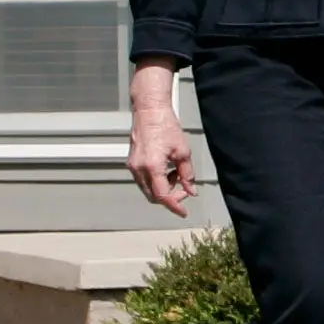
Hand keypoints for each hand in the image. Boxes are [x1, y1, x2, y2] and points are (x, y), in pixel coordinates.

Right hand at [127, 61, 195, 215]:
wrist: (150, 112)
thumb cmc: (166, 126)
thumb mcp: (183, 152)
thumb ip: (187, 174)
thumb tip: (191, 190)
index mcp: (152, 167)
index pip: (162, 195)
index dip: (174, 205)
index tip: (183, 212)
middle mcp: (139, 169)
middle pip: (153, 196)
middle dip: (170, 197)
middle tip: (184, 190)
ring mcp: (133, 166)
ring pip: (148, 189)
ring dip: (163, 188)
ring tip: (177, 175)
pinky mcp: (132, 162)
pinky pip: (144, 180)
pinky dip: (157, 181)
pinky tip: (167, 171)